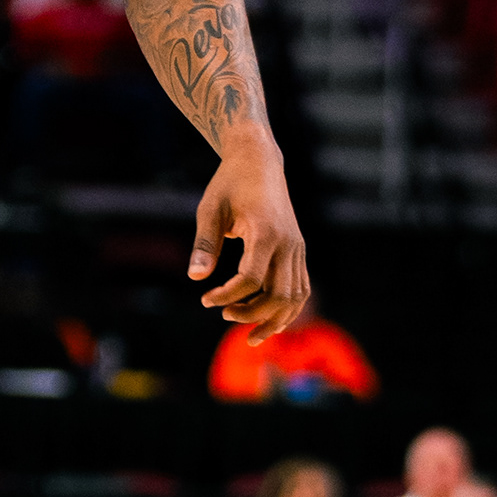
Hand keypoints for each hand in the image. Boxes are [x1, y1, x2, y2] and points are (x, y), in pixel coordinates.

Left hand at [190, 142, 309, 337]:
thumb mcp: (210, 209)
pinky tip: (269, 321)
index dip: (227, 296)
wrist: (258, 161)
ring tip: (250, 336)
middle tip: (223, 314)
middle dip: (251, 313)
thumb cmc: (229, 183)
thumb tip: (195, 277)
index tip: (206, 299)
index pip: (251, 279)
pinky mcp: (298, 250)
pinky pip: (301, 288)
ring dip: (274, 320)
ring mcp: (297, 248)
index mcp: (266, 232)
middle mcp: (288, 243)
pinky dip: (287, 309)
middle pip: (278, 295)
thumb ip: (205, 244)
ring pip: (296, 297)